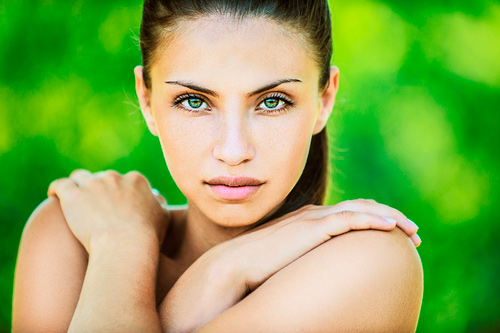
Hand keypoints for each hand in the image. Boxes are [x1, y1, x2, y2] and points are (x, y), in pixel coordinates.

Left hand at [48, 169, 169, 253]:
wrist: (126, 246)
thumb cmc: (147, 235)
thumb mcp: (163, 217)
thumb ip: (159, 203)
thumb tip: (155, 197)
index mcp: (136, 180)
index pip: (124, 180)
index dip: (119, 191)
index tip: (115, 203)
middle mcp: (114, 177)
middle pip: (103, 178)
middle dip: (99, 189)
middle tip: (95, 207)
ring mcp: (92, 184)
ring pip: (81, 177)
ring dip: (78, 185)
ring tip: (74, 199)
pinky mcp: (73, 195)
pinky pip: (60, 184)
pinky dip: (56, 188)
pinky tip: (54, 194)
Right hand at [217, 199, 419, 290]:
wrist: (236, 264)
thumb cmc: (258, 266)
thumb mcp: (289, 258)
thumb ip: (306, 257)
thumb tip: (320, 275)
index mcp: (310, 220)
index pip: (350, 211)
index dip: (376, 218)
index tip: (396, 233)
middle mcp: (315, 214)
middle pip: (362, 206)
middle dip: (391, 216)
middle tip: (413, 233)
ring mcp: (314, 218)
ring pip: (362, 209)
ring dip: (390, 217)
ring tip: (411, 231)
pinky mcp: (313, 228)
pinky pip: (350, 219)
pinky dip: (373, 220)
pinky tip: (390, 228)